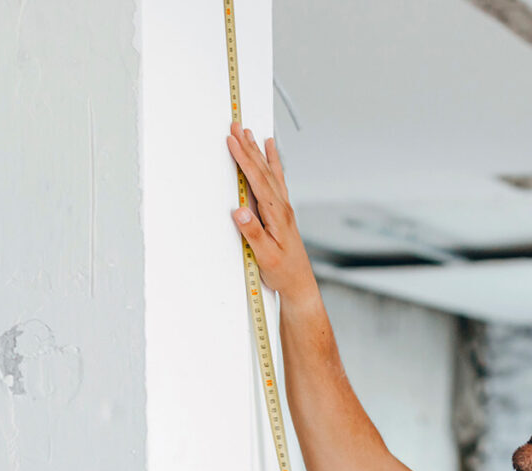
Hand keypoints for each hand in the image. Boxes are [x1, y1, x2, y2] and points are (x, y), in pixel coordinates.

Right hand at [225, 125, 317, 306]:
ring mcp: (283, 208)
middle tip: (236, 126)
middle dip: (248, 147)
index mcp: (276, 214)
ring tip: (250, 132)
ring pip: (270, 172)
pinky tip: (270, 152)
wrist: (299, 283)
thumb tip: (239, 210)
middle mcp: (282, 207)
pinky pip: (277, 179)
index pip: (257, 180)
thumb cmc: (282, 272)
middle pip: (263, 170)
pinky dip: (273, 162)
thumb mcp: (265, 256)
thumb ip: (253, 233)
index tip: (232, 141)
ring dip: (259, 151)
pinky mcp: (282, 212)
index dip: (243, 159)